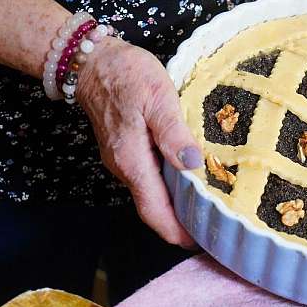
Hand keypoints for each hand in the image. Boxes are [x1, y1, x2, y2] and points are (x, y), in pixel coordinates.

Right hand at [76, 37, 202, 246]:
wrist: (92, 62)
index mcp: (133, 161)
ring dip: (177, 207)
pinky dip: (170, 188)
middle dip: (181, 224)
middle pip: (154, 208)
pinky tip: (191, 183)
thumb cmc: (126, 75)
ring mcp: (124, 161)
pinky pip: (150, 179)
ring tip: (208, 211)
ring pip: (152, 194)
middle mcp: (126, 168)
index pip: (154, 210)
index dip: (176, 231)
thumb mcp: (157, 97)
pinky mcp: (127, 151)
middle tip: (214, 231)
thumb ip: (173, 133)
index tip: (200, 244)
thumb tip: (193, 163)